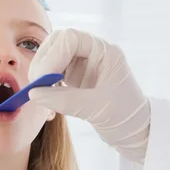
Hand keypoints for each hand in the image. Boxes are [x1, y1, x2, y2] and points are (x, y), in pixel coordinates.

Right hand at [28, 29, 149, 164]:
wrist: (136, 130)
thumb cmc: (125, 116)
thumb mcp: (95, 109)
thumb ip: (63, 100)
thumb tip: (33, 94)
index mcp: (105, 52)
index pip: (71, 39)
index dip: (52, 55)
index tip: (43, 80)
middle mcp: (94, 52)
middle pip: (59, 42)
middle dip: (43, 62)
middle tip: (35, 86)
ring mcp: (84, 62)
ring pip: (53, 55)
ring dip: (42, 72)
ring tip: (40, 94)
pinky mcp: (77, 75)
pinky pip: (54, 70)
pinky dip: (45, 82)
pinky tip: (46, 98)